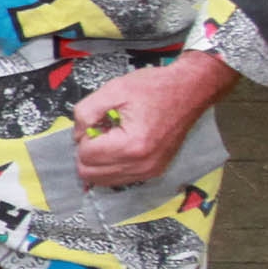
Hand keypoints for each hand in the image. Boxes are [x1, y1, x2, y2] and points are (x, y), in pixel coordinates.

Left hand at [67, 53, 235, 187]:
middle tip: (101, 131)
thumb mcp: (114, 89)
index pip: (85, 156)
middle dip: (87, 153)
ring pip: (103, 181)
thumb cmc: (154, 87)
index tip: (97, 122)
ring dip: (99, 161)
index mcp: (131, 144)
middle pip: (90, 174)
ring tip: (112, 138)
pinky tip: (121, 145)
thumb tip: (77, 135)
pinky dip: (112, 166)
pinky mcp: (154, 172)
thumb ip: (86, 112)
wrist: (190, 90)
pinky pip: (120, 179)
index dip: (84, 136)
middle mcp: (141, 164)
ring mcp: (149, 171)